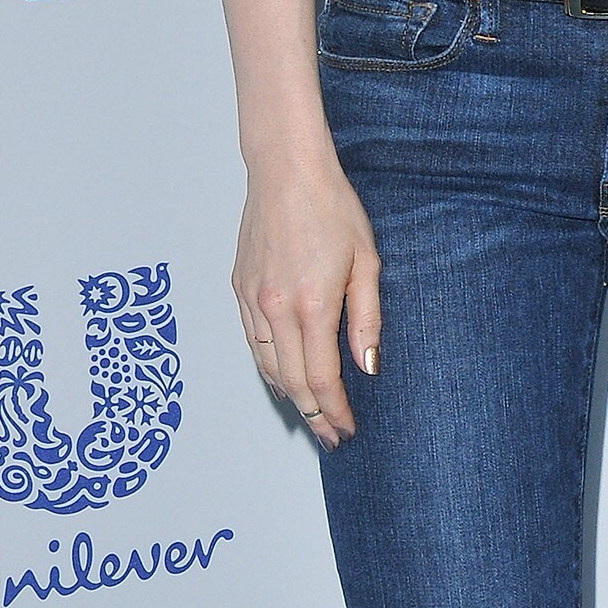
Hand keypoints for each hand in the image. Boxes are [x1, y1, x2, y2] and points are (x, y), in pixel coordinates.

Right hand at [232, 154, 379, 447]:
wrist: (285, 171)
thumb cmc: (331, 207)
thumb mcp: (366, 262)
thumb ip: (366, 318)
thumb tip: (367, 365)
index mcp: (311, 306)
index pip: (322, 379)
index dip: (335, 411)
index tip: (347, 430)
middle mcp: (275, 309)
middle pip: (292, 381)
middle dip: (313, 415)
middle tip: (330, 436)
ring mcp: (253, 300)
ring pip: (267, 365)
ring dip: (289, 396)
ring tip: (309, 414)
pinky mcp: (240, 288)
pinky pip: (252, 341)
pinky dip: (268, 366)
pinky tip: (281, 375)